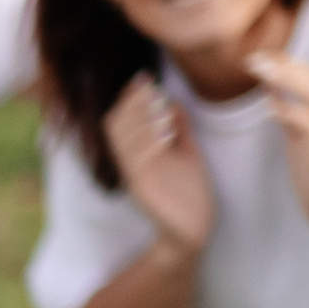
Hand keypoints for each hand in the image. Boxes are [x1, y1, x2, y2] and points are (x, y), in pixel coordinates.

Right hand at [106, 73, 215, 256]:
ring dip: (141, 118)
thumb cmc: (190, 193)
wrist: (192, 230)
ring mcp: (134, 176)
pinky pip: (137, 160)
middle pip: (115, 125)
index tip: (143, 77)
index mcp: (136, 154)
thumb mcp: (185, 152)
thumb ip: (178, 128)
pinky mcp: (143, 189)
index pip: (120, 119)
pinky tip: (165, 131)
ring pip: (123, 140)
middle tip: (149, 86)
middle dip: (132, 102)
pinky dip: (149, 141)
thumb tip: (172, 100)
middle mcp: (130, 164)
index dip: (128, 97)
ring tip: (160, 107)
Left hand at [249, 53, 308, 233]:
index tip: (259, 55)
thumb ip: (285, 108)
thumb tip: (269, 83)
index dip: (285, 62)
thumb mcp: (295, 133)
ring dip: (287, 81)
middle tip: (254, 59)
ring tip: (261, 71)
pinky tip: (270, 108)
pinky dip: (290, 113)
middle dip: (284, 65)